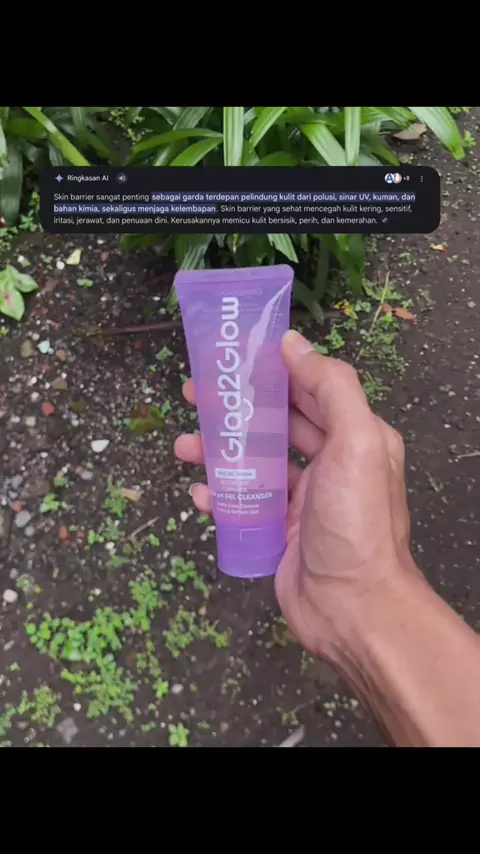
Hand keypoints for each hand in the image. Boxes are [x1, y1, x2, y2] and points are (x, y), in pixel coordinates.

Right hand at [174, 329, 415, 660]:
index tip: (232, 357)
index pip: (310, 391)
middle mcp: (332, 464)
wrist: (353, 610)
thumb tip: (293, 343)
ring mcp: (304, 501)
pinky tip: (197, 494)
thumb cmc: (356, 524)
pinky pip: (245, 504)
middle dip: (236, 408)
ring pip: (255, 463)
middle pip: (276, 424)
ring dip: (218, 451)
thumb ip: (332, 388)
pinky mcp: (281, 532)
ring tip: (182, 446)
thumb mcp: (357, 443)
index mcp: (355, 437)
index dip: (271, 371)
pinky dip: (220, 496)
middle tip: (193, 393)